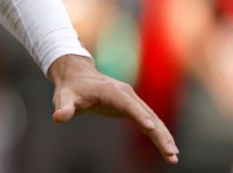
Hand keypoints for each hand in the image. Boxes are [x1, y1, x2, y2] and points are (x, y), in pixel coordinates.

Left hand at [48, 54, 178, 163]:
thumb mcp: (64, 97)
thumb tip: (58, 118)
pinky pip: (150, 122)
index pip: (128, 104)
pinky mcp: (133, 108)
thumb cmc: (70, 88)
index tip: (150, 128)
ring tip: (173, 156)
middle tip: (171, 153)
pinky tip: (169, 149)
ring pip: (153, 119)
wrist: (76, 76)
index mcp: (111, 91)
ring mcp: (132, 100)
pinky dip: (160, 134)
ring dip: (164, 137)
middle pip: (147, 114)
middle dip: (159, 134)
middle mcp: (126, 94)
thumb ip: (63, 107)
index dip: (139, 115)